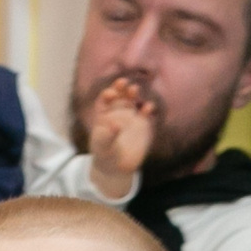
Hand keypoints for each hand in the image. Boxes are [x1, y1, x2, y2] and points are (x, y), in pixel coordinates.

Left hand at [86, 76, 153, 194]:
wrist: (117, 166)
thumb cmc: (104, 153)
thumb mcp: (102, 146)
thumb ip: (107, 136)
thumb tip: (115, 125)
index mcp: (104, 113)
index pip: (105, 99)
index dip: (108, 94)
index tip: (111, 94)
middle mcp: (117, 111)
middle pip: (119, 94)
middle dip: (121, 87)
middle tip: (123, 83)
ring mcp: (131, 117)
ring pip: (132, 100)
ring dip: (133, 93)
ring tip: (134, 90)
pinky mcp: (143, 125)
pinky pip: (146, 113)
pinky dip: (147, 108)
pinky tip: (147, 107)